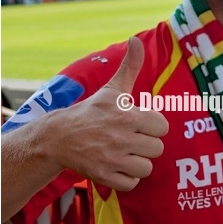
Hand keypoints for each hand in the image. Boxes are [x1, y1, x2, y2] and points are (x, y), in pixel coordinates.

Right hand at [48, 36, 168, 189]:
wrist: (59, 136)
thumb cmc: (91, 111)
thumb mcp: (112, 89)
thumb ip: (130, 67)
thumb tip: (136, 39)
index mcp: (128, 116)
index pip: (162, 126)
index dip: (152, 125)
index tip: (139, 123)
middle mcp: (122, 138)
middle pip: (157, 148)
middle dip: (145, 144)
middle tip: (130, 139)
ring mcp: (113, 159)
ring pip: (146, 168)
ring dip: (137, 162)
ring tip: (124, 153)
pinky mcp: (105, 177)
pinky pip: (132, 183)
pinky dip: (127, 178)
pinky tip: (117, 166)